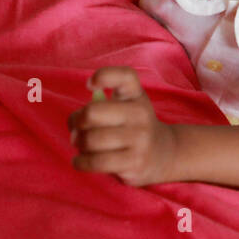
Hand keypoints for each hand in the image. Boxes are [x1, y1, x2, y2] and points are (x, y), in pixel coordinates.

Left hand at [68, 67, 176, 185]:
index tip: (90, 85)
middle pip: (93, 112)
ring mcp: (140, 138)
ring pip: (92, 140)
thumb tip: (75, 122)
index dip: (104, 76)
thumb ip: (101, 107)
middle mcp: (141, 114)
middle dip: (76, 122)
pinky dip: (81, 162)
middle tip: (76, 129)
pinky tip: (80, 160)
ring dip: (79, 144)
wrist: (163, 153)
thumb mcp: (126, 108)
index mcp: (136, 95)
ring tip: (81, 145)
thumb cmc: (132, 127)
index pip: (125, 76)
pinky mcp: (135, 161)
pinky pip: (97, 162)